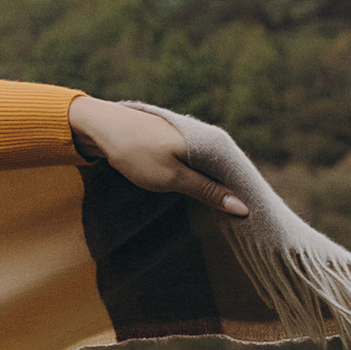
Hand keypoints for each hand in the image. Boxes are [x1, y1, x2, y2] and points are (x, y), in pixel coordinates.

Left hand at [69, 93, 249, 217]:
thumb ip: (207, 191)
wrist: (101, 127)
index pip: (237, 173)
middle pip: (224, 170)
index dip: (243, 196)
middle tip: (235, 222)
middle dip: (228, 194)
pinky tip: (196, 192)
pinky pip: (194, 163)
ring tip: (219, 212)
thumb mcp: (173, 177)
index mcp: (209, 142)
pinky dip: (197, 178)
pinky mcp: (174, 141)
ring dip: (212, 187)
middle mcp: (204, 135)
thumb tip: (242, 207)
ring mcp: (189, 137)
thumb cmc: (137, 153)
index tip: (249, 220)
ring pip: (208, 168)